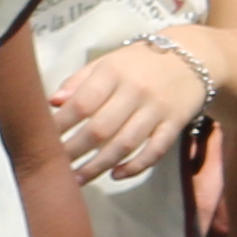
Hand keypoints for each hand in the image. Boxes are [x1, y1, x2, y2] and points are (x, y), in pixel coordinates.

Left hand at [47, 42, 204, 183]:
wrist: (195, 56)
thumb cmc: (140, 63)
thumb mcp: (108, 63)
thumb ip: (79, 81)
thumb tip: (51, 102)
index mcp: (114, 72)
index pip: (81, 103)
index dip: (59, 125)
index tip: (41, 141)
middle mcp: (136, 90)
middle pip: (100, 129)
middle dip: (73, 151)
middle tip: (54, 167)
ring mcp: (157, 108)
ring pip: (125, 144)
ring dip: (98, 166)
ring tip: (76, 180)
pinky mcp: (176, 122)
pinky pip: (155, 150)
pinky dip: (136, 166)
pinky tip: (116, 175)